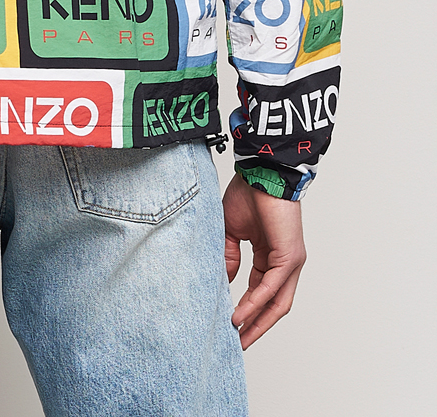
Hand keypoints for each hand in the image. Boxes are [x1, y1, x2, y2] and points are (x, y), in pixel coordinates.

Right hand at [222, 173, 306, 348]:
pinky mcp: (290, 257)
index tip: (230, 325)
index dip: (247, 310)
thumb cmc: (248, 193)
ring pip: (277, 302)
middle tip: (239, 343)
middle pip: (274, 304)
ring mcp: (290, 261)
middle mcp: (285, 263)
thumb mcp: (231, 230)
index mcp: (272, 255)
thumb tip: (225, 281)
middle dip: (256, 325)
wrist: (262, 172)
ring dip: (258, 321)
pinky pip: (271, 287)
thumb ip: (229, 256)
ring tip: (240, 337)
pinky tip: (240, 314)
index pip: (261, 291)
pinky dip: (256, 303)